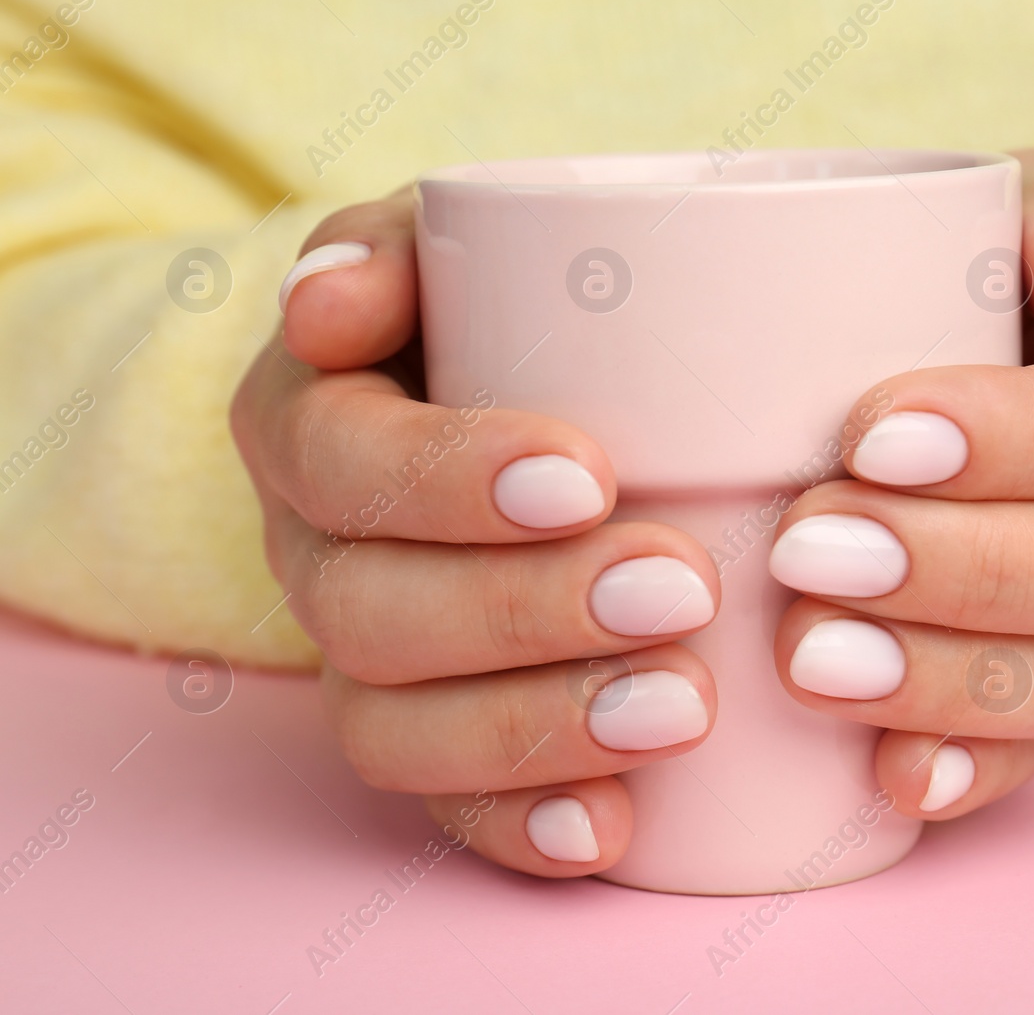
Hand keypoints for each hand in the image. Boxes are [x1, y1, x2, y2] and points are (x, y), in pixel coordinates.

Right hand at [231, 190, 723, 876]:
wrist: (541, 391)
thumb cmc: (507, 308)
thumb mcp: (460, 244)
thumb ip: (399, 244)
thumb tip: (326, 304)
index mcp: (310, 420)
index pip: (339, 459)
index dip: (447, 480)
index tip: (588, 476)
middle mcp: (316, 551)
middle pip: (370, 610)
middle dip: (525, 610)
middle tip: (680, 587)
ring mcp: (363, 660)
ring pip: (394, 729)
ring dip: (536, 728)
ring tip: (683, 707)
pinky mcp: (428, 738)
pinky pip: (442, 810)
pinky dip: (522, 827)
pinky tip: (612, 829)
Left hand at [768, 149, 1033, 818]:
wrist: (983, 357)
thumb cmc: (986, 271)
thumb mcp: (1020, 205)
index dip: (1016, 440)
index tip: (871, 434)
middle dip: (962, 568)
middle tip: (808, 547)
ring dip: (954, 681)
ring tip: (810, 661)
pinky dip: (972, 771)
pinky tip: (889, 778)